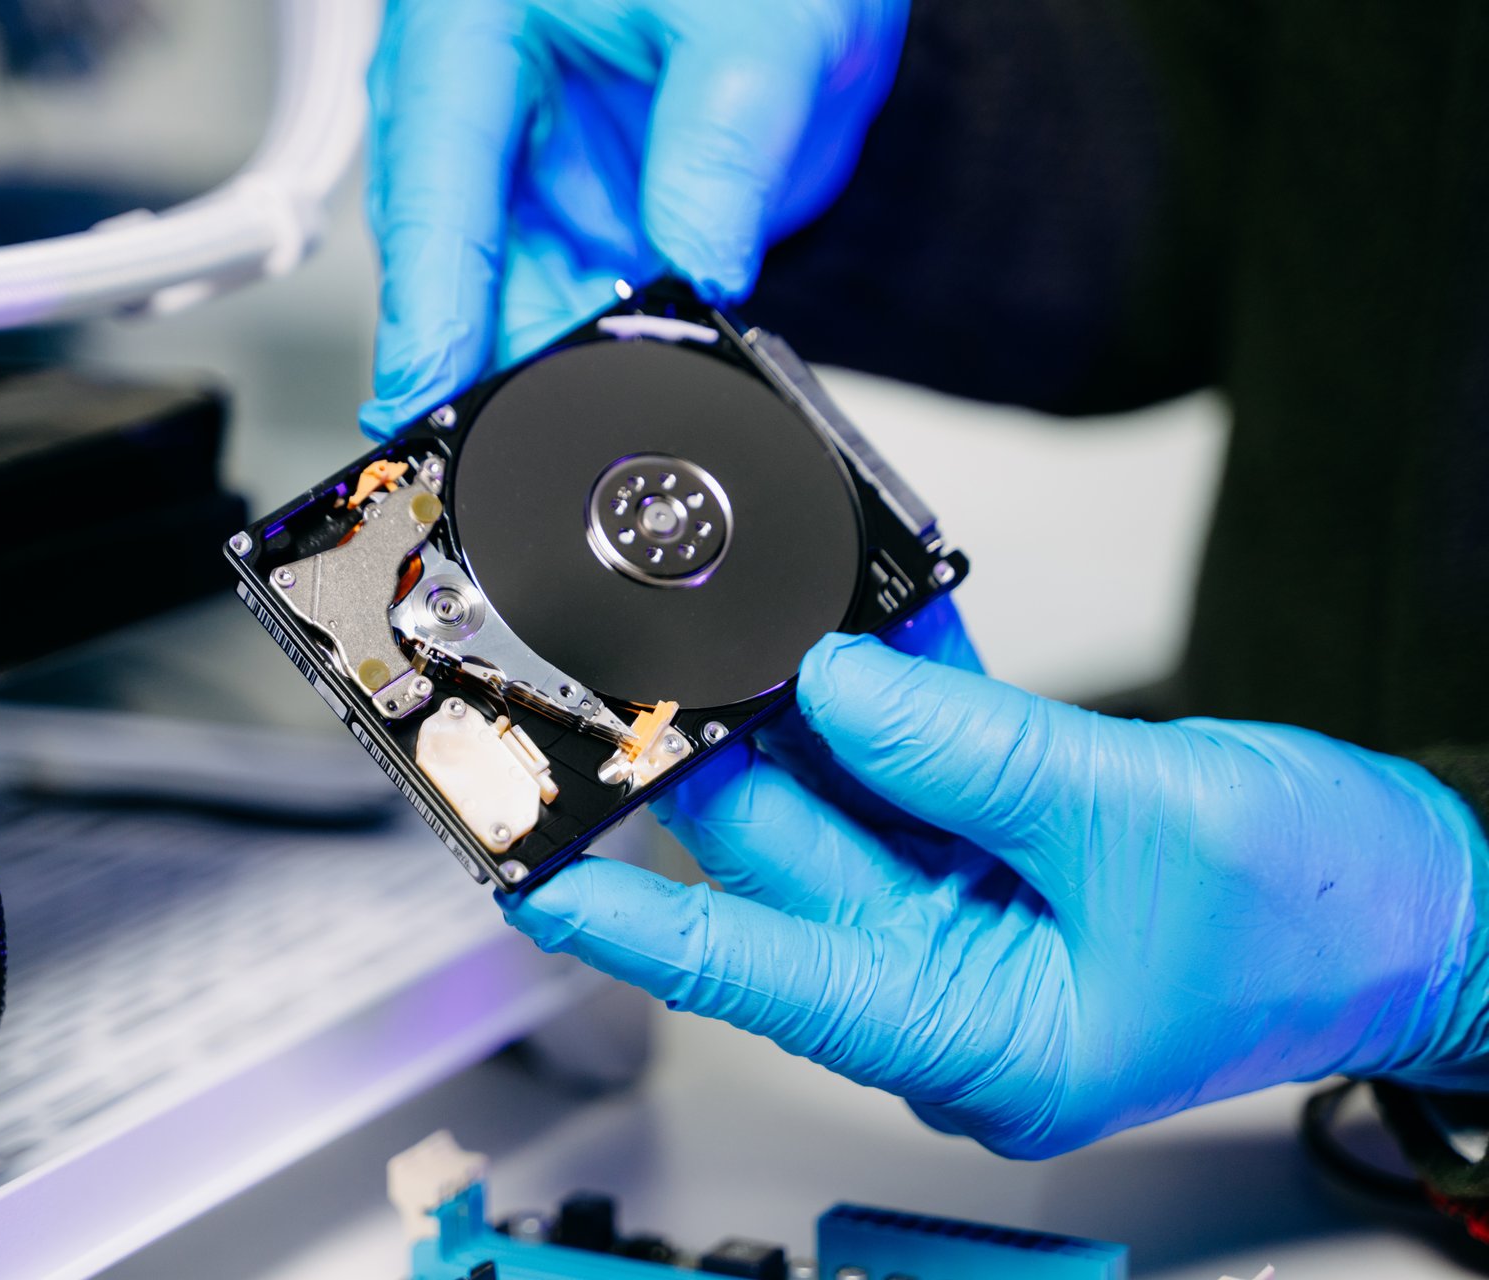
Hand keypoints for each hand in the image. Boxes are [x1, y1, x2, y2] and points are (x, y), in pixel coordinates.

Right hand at [360, 0, 908, 436]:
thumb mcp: (761, 26)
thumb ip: (725, 140)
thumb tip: (699, 261)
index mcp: (471, 25)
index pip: (434, 181)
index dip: (429, 302)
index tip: (430, 395)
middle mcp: (475, 97)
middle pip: (448, 256)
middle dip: (486, 352)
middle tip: (529, 434)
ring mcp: (521, 162)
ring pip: (500, 294)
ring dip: (549, 355)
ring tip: (605, 397)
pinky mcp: (567, 210)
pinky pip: (560, 300)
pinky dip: (593, 345)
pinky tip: (628, 368)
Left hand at [503, 599, 1488, 1156]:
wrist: (1440, 904)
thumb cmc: (1328, 919)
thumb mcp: (1144, 823)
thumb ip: (970, 756)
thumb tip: (829, 687)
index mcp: (971, 1037)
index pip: (757, 976)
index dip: (630, 923)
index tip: (524, 868)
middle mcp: (947, 985)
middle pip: (785, 860)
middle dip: (704, 756)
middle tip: (621, 661)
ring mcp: (969, 909)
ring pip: (839, 796)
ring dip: (789, 707)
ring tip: (711, 613)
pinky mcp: (1000, 843)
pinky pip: (914, 763)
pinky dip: (884, 693)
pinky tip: (839, 614)